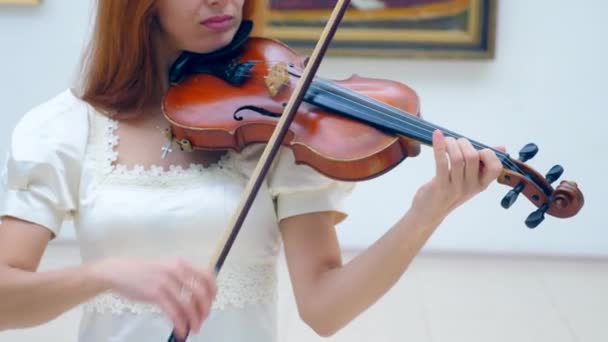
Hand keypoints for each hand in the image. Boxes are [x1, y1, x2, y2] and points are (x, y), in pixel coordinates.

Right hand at [89, 256, 216, 338]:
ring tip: (195, 328)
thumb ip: (181, 276)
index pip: (206, 275)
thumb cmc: (143, 271)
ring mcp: (166, 282)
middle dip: (205, 309)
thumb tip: (198, 294)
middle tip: (203, 319)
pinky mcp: (155, 294)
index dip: (213, 291)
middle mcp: (176, 270)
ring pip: (188, 305)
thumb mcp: (166, 266)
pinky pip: (173, 312)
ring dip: (194, 320)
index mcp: (181, 263)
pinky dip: (180, 324)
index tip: (212, 301)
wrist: (118, 272)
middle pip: (200, 292)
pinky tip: (181, 331)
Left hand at [410, 129, 503, 225]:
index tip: (476, 150)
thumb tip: (501, 148)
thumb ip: (483, 164)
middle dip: (463, 143)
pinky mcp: (440, 186)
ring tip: (445, 140)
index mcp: (482, 184)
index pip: (496, 167)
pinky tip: (437, 135)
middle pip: (473, 157)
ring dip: (451, 143)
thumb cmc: (449, 192)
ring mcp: (456, 187)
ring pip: (458, 158)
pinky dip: (439, 146)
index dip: (487, 153)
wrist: (429, 213)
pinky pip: (441, 163)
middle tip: (454, 142)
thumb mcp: (468, 179)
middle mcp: (472, 186)